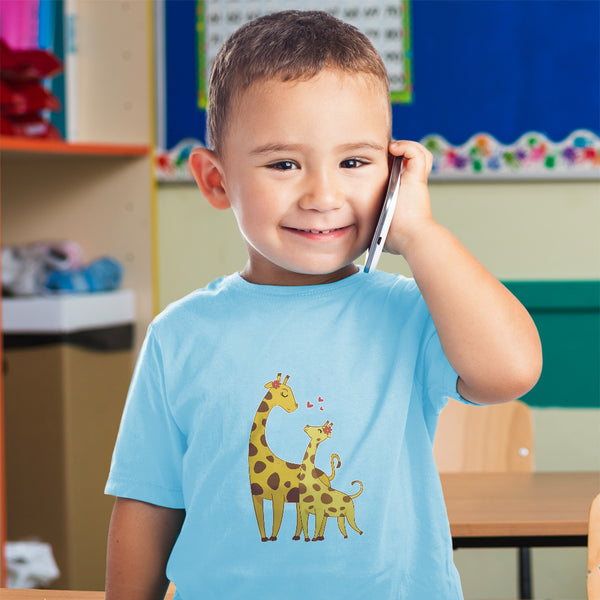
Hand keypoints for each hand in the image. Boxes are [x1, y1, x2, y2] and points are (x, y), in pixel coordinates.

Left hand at [384, 140, 434, 256]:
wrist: (410, 238)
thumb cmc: (395, 238)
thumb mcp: (381, 228)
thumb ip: (375, 224)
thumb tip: (365, 234)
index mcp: (404, 194)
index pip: (403, 172)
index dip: (393, 165)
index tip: (376, 164)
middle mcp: (412, 185)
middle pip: (414, 160)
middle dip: (400, 152)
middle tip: (383, 152)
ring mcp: (416, 180)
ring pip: (419, 154)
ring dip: (407, 148)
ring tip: (392, 149)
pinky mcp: (417, 178)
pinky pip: (416, 153)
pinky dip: (407, 147)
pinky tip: (394, 149)